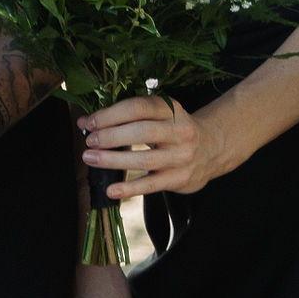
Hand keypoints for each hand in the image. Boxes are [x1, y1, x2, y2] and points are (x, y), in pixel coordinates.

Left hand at [80, 89, 223, 201]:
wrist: (212, 148)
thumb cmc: (173, 129)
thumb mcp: (159, 114)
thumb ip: (126, 117)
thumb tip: (86, 123)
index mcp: (171, 109)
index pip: (138, 108)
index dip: (110, 114)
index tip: (89, 122)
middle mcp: (179, 131)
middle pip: (141, 132)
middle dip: (110, 136)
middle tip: (89, 141)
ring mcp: (182, 156)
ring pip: (144, 159)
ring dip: (114, 160)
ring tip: (90, 158)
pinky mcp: (180, 178)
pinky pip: (152, 184)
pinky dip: (130, 188)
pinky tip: (111, 190)